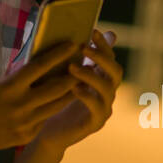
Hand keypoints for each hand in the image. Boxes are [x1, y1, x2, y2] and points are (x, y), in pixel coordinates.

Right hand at [0, 37, 83, 154]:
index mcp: (9, 88)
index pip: (38, 67)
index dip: (57, 55)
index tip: (73, 44)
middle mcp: (20, 105)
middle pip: (55, 88)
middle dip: (73, 75)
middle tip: (87, 62)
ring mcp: (26, 122)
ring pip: (56, 105)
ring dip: (71, 93)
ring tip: (83, 80)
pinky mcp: (28, 135)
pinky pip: (46, 119)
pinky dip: (57, 109)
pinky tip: (68, 100)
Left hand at [32, 29, 120, 154]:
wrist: (47, 131)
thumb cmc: (52, 100)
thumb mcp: (60, 76)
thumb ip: (68, 57)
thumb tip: (66, 32)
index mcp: (100, 78)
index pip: (109, 57)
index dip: (104, 44)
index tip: (93, 31)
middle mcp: (106, 92)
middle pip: (116, 70)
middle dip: (102, 57)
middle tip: (84, 47)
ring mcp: (104, 108)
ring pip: (108, 88)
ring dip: (91, 75)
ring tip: (72, 67)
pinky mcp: (95, 123)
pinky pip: (98, 108)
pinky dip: (87, 96)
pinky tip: (74, 88)